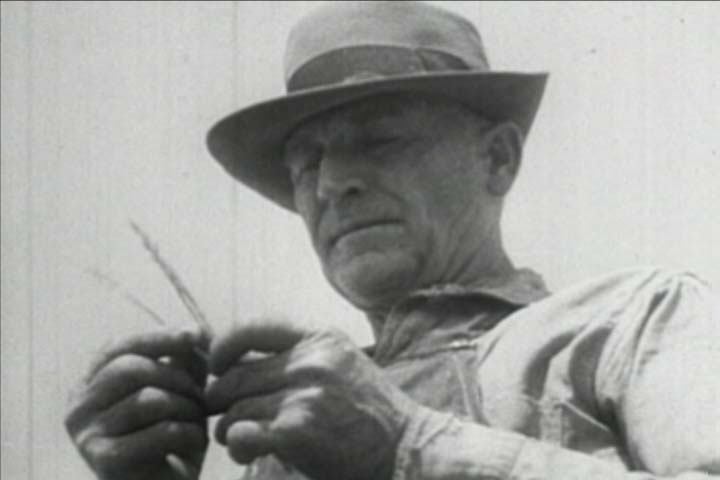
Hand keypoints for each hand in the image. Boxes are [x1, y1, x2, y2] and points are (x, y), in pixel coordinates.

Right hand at [65, 327, 209, 479]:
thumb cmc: (169, 441)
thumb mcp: (178, 392)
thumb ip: (183, 361)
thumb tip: (198, 331)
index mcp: (89, 384)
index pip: (119, 346)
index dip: (159, 337)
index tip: (196, 335)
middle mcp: (78, 407)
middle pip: (131, 369)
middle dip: (178, 377)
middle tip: (202, 397)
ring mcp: (87, 435)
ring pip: (149, 399)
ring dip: (187, 407)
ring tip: (198, 422)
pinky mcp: (105, 462)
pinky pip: (159, 432)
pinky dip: (188, 433)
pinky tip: (194, 442)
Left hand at [205, 318, 418, 479]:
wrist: (405, 448)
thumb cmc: (370, 410)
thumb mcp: (340, 362)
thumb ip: (298, 356)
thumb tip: (238, 362)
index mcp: (319, 337)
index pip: (252, 329)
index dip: (223, 348)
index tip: (216, 367)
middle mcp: (311, 360)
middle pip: (236, 375)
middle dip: (220, 399)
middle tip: (223, 415)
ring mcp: (305, 394)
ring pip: (235, 408)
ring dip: (227, 428)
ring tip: (237, 439)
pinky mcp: (298, 430)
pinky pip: (243, 433)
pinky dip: (237, 444)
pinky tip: (246, 452)